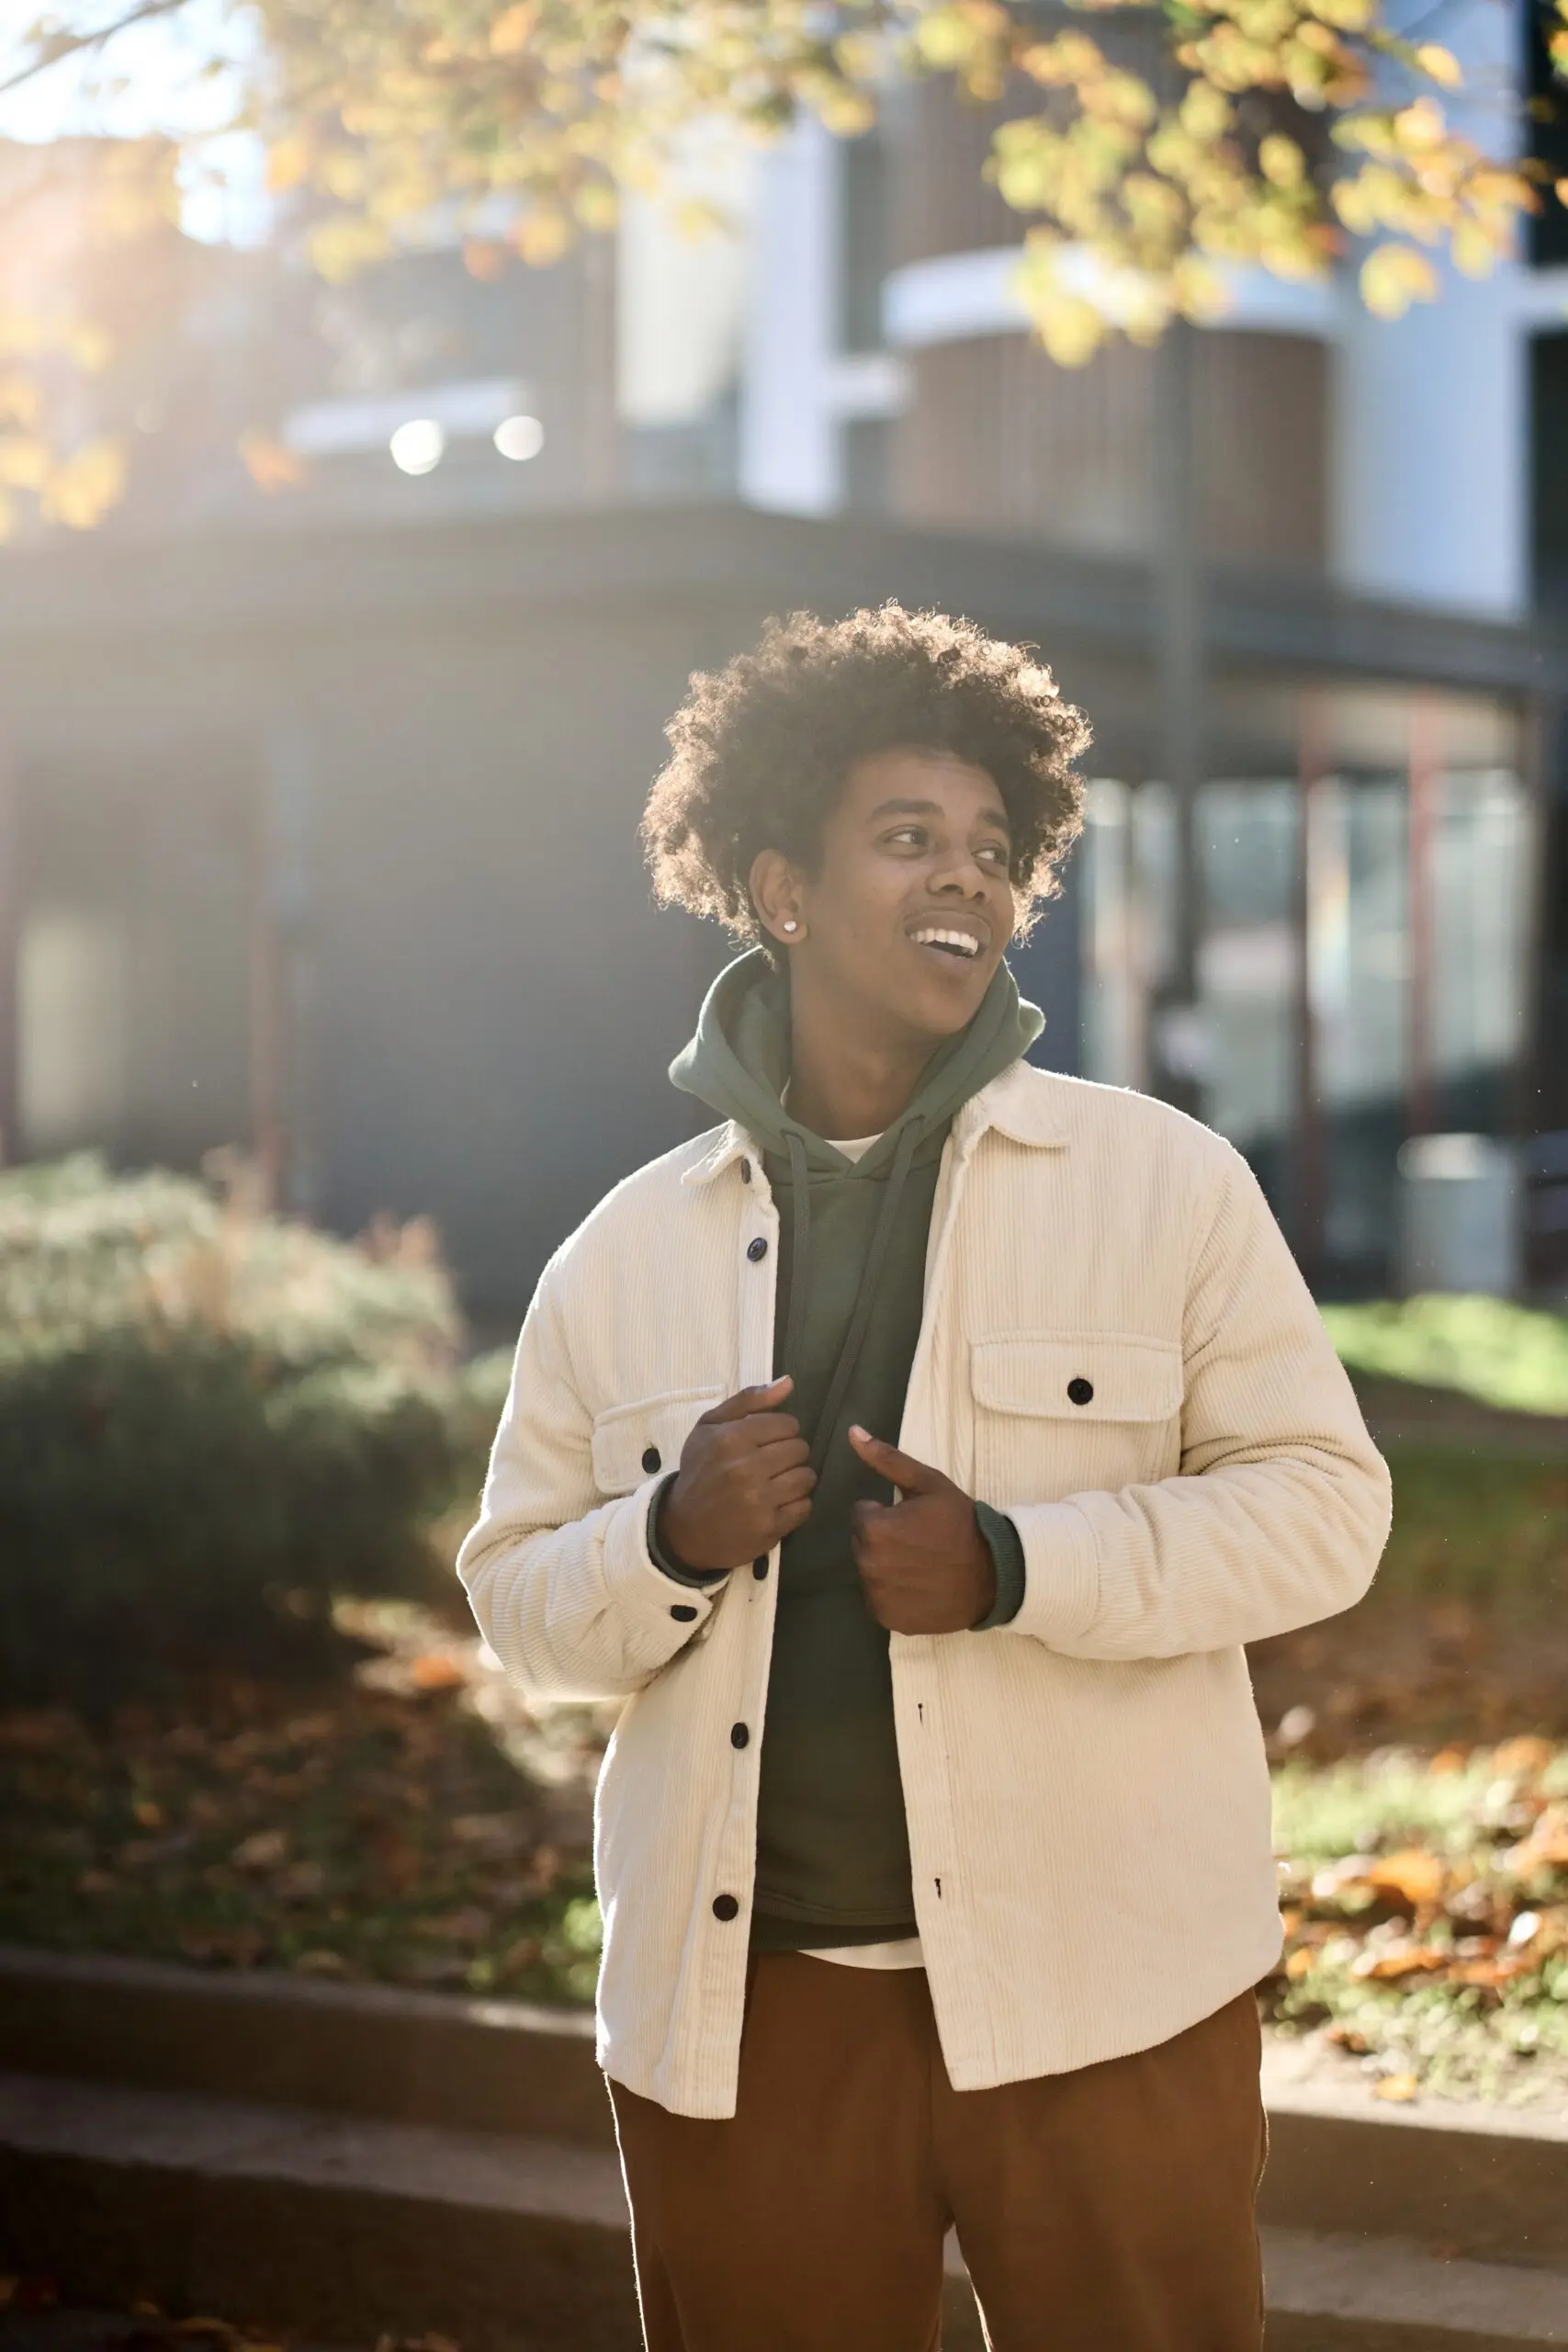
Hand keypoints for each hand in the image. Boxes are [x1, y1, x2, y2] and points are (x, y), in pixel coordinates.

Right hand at [657, 1377, 815, 1573]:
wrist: (684, 1529)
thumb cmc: (700, 1472)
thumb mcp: (709, 1428)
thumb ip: (749, 1401)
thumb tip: (789, 1382)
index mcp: (731, 1438)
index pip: (787, 1424)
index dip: (782, 1432)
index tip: (768, 1443)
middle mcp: (746, 1467)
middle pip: (800, 1449)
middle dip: (790, 1455)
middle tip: (772, 1465)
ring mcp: (759, 1500)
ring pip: (807, 1477)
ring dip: (797, 1479)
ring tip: (778, 1483)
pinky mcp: (769, 1527)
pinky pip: (804, 1507)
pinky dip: (796, 1505)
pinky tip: (778, 1504)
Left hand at [846, 1427, 995, 1634]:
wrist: (995, 1573)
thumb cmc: (961, 1523)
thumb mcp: (928, 1483)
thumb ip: (886, 1459)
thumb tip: (852, 1432)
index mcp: (873, 1528)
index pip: (861, 1515)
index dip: (886, 1514)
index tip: (912, 1520)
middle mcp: (868, 1564)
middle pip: (862, 1544)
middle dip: (882, 1540)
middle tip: (918, 1541)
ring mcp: (877, 1595)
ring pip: (870, 1572)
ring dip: (886, 1566)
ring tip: (920, 1564)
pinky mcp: (889, 1619)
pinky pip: (880, 1600)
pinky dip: (894, 1594)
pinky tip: (919, 1586)